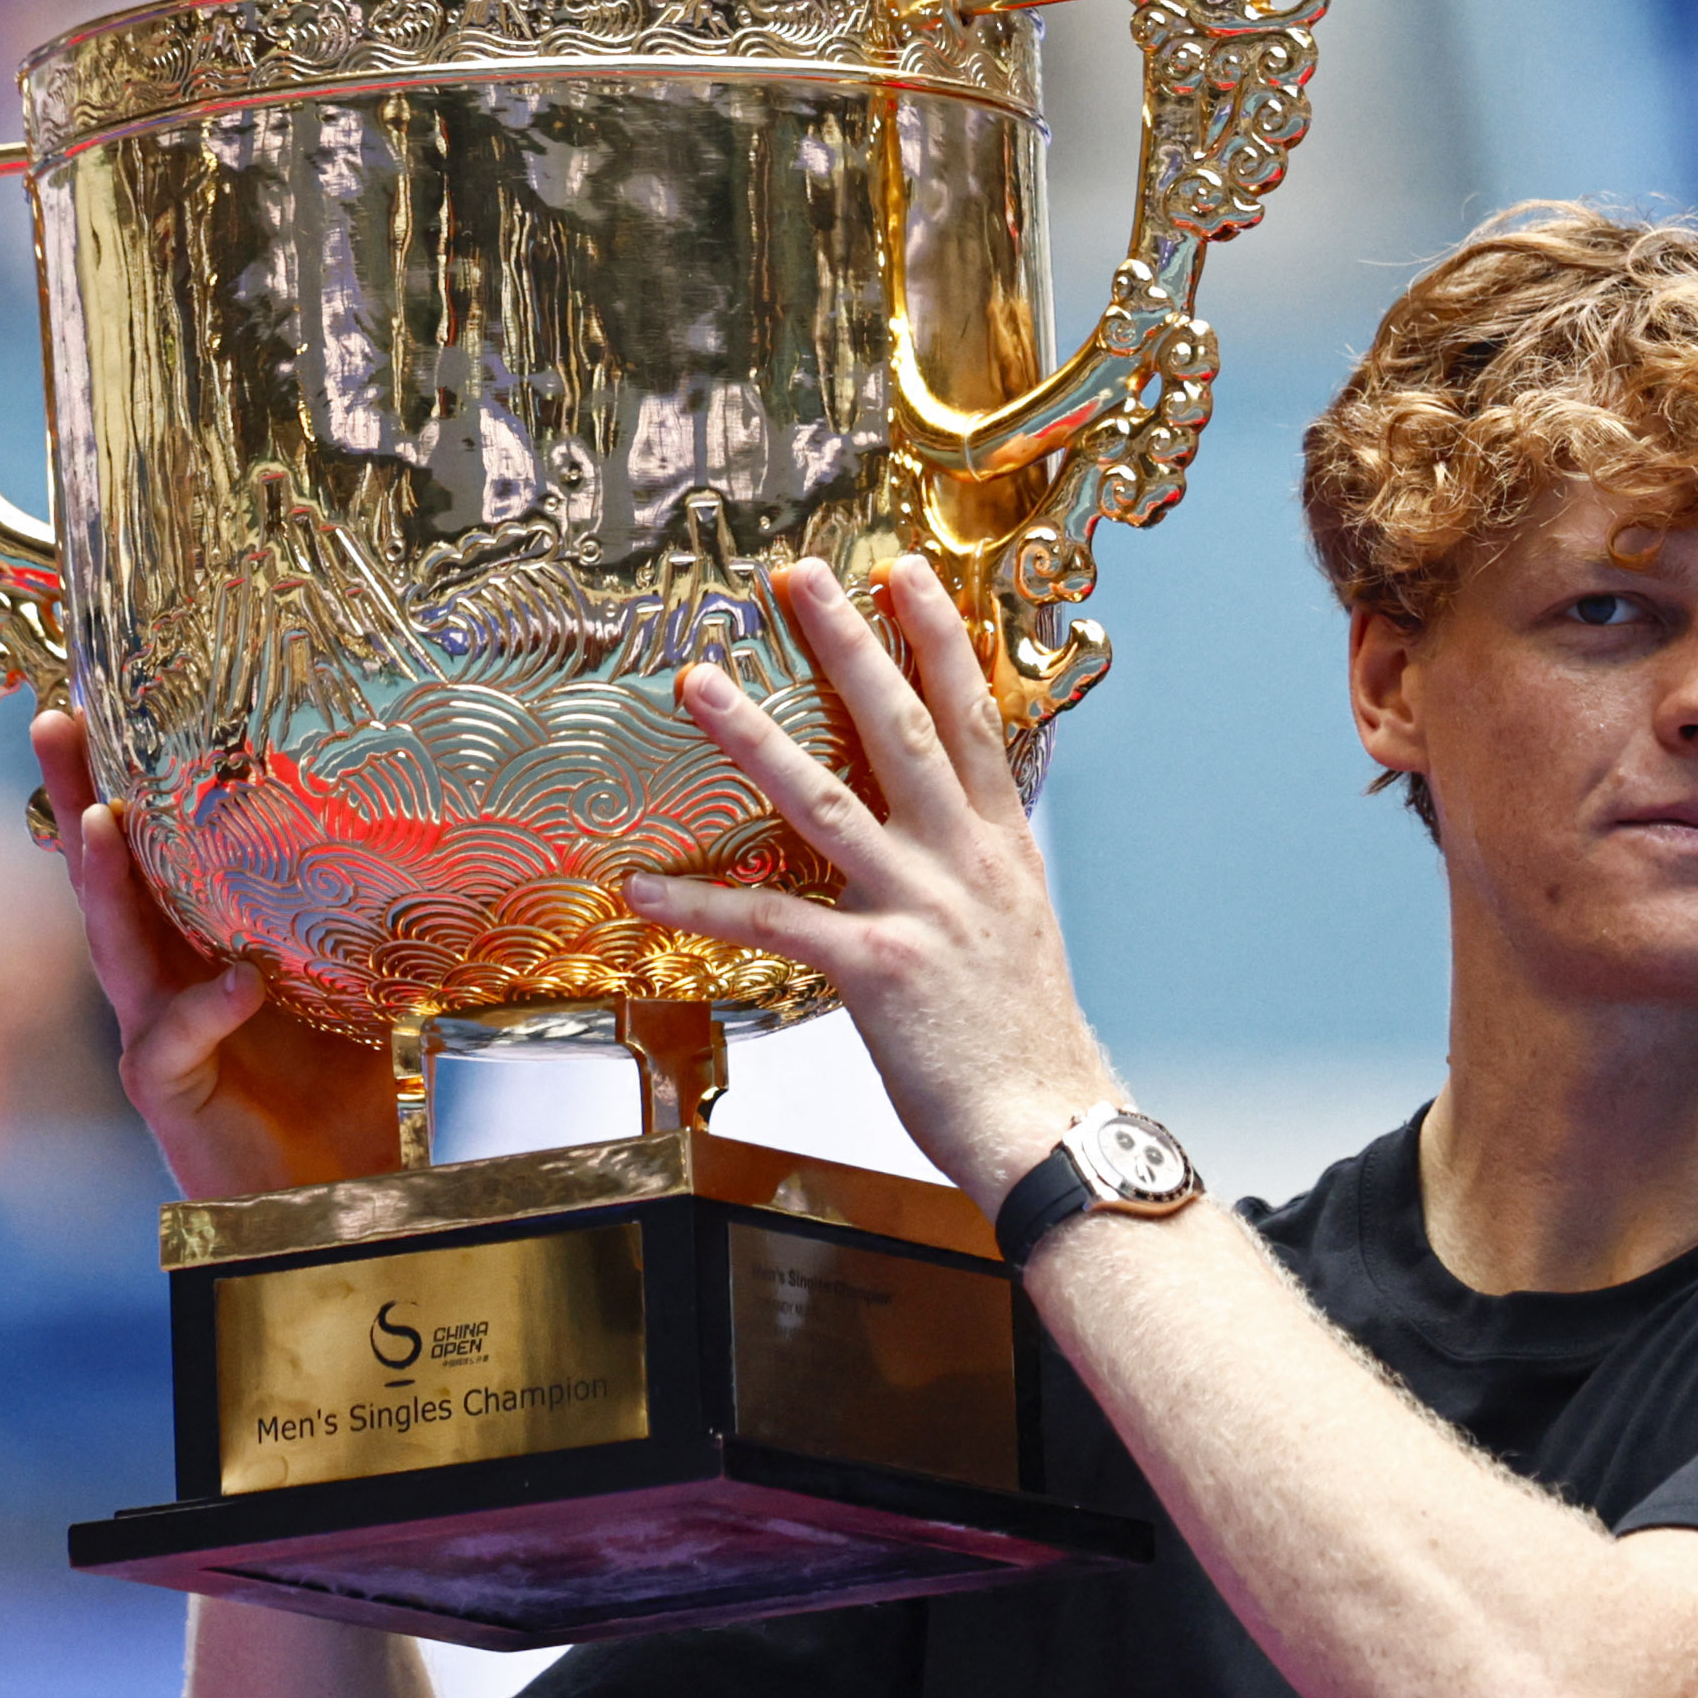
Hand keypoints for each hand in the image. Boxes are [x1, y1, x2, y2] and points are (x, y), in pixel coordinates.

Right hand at [31, 708, 397, 1202]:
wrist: (345, 1190)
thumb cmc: (352, 1088)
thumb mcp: (368, 982)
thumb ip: (365, 916)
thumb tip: (423, 828)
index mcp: (204, 940)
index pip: (155, 848)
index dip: (126, 778)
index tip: (107, 699)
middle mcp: (166, 976)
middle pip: (105, 875)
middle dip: (76, 796)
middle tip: (54, 721)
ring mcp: (156, 1031)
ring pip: (113, 943)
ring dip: (103, 882)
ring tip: (99, 820)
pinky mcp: (167, 1090)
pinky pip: (169, 1039)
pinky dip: (205, 1006)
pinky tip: (238, 980)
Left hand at [629, 556, 1112, 1205]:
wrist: (1050, 1125)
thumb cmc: (1027, 1044)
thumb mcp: (1019, 933)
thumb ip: (980, 873)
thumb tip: (948, 840)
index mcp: (1001, 849)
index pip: (973, 718)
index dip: (940, 639)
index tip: (906, 573)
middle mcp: (964, 862)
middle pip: (901, 728)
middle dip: (850, 644)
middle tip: (801, 577)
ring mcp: (921, 909)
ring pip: (828, 800)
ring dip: (756, 735)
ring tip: (702, 681)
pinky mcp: (877, 969)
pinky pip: (775, 923)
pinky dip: (705, 902)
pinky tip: (647, 883)